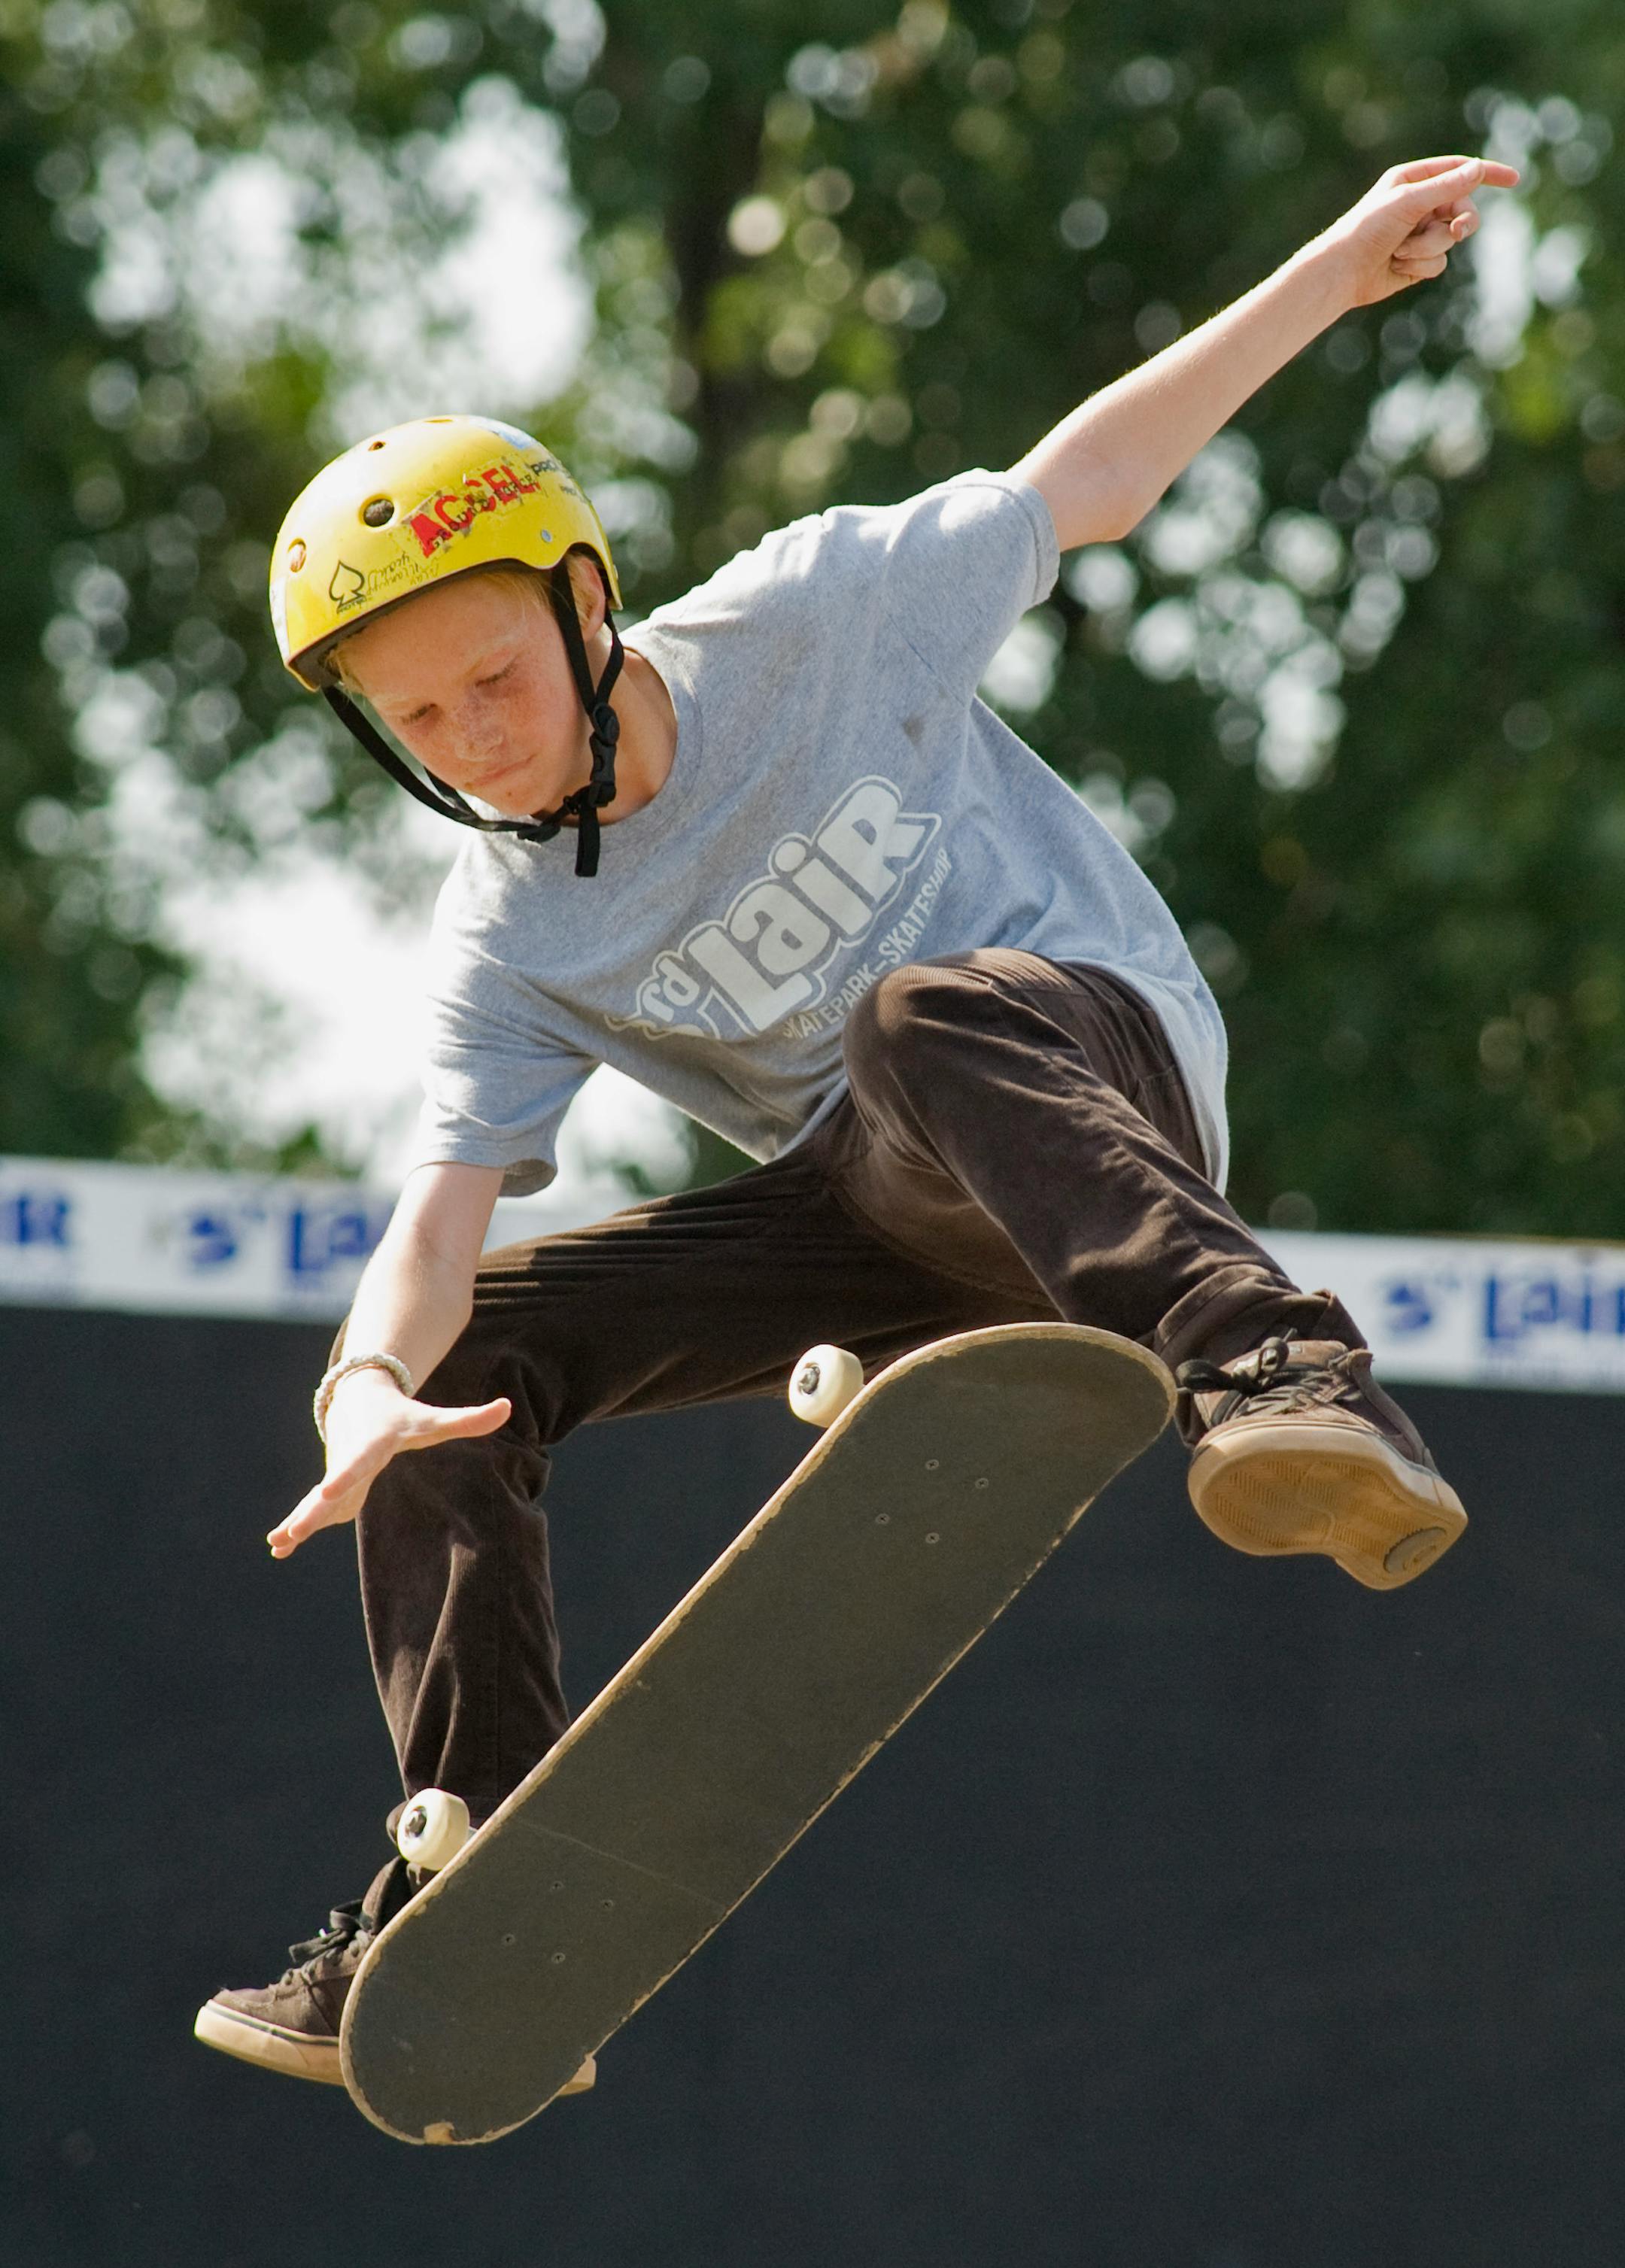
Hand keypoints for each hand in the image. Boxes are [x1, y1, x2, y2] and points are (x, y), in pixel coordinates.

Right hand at [266, 1367, 510, 1557]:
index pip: (358, 1462)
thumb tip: (509, 1407)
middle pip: (330, 1489)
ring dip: (297, 1523)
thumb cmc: (403, 1416)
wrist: (361, 1402)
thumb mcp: (434, 1419)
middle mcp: (347, 1462)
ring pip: (313, 1504)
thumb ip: (471, 1418)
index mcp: (370, 1447)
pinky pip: (310, 1510)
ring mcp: (335, 1476)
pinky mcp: (330, 1490)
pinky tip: (278, 1549)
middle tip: (293, 1531)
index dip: (343, 1476)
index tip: (326, 1490)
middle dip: (311, 1511)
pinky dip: (295, 1527)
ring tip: (277, 1544)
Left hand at [1319, 155, 1521, 309]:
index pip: (1460, 170)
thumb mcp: (1408, 202)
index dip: (1486, 174)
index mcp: (1413, 180)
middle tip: (1458, 229)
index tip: (1513, 179)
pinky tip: (1397, 265)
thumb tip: (1478, 169)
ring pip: (1450, 238)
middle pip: (1463, 209)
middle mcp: (1419, 205)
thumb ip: (1446, 187)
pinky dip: (1421, 265)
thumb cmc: (1367, 229)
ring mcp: (1420, 234)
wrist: (1343, 272)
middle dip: (1460, 221)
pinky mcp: (1418, 261)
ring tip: (1400, 250)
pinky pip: (1439, 262)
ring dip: (1429, 247)